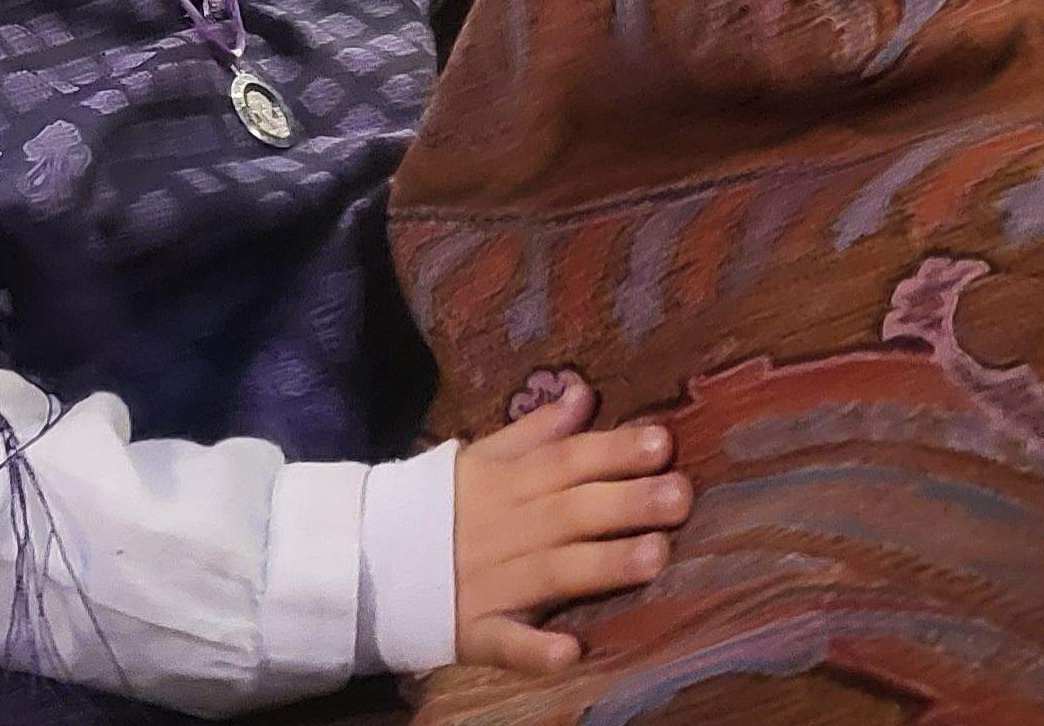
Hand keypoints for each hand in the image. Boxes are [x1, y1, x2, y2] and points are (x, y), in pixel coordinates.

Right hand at [453, 377, 684, 673]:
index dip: (612, 452)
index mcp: (504, 484)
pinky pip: (507, 642)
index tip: (662, 443)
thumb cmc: (434, 505)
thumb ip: (535, 432)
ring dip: (601, 566)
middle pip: (570, 512)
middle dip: (625, 503)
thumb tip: (584, 393)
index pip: (565, 461)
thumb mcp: (480, 458)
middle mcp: (503, 530)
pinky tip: (570, 651)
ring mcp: (490, 583)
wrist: (363, 559)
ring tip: (655, 557)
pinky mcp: (476, 631)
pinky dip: (536, 649)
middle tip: (680, 495)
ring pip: (552, 573)